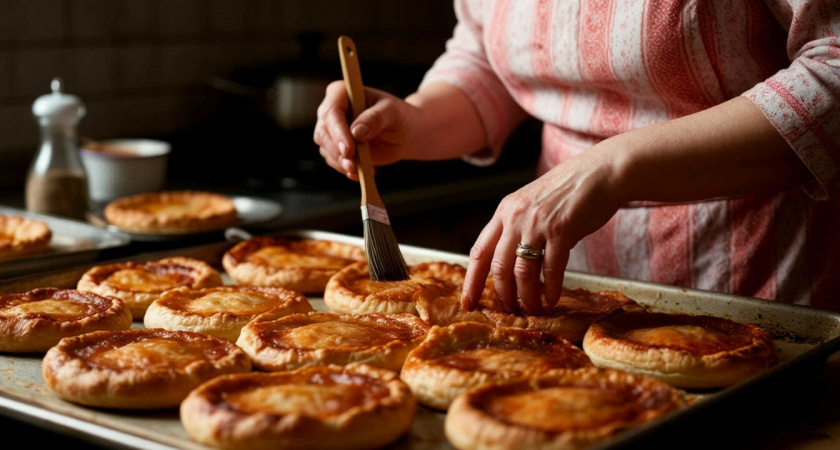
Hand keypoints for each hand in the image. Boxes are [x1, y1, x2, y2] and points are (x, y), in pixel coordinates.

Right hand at [313, 80, 415, 179]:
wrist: (404, 133)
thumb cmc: (398, 116)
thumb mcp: (392, 112)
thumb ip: (375, 119)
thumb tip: (356, 133)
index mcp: (342, 93)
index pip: (331, 111)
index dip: (338, 131)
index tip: (349, 149)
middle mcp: (332, 110)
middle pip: (323, 132)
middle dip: (336, 151)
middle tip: (352, 166)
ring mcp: (332, 130)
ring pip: (326, 149)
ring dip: (340, 163)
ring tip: (359, 170)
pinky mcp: (337, 147)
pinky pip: (334, 161)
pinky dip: (347, 169)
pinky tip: (362, 172)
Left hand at [460, 146, 620, 314]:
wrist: (601, 173)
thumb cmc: (569, 191)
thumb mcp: (531, 204)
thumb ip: (518, 228)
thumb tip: (510, 264)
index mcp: (504, 211)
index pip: (479, 252)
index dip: (472, 282)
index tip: (468, 303)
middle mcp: (516, 217)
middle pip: (498, 267)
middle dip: (503, 295)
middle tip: (511, 310)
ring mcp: (537, 224)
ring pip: (522, 272)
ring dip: (527, 297)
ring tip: (533, 309)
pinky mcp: (561, 231)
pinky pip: (551, 269)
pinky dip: (551, 289)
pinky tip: (552, 300)